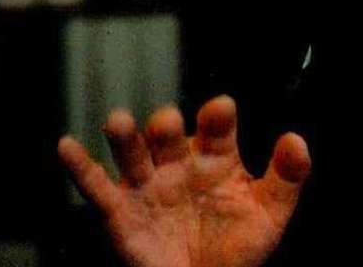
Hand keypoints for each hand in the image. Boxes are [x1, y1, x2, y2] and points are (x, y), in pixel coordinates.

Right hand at [57, 95, 310, 266]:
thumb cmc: (235, 254)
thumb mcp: (268, 217)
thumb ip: (286, 178)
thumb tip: (296, 139)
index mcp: (215, 159)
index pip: (215, 129)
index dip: (216, 117)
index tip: (221, 110)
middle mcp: (177, 164)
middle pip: (167, 133)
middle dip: (167, 125)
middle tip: (168, 126)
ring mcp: (147, 186)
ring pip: (132, 152)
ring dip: (125, 135)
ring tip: (119, 123)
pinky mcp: (120, 212)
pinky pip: (96, 186)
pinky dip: (79, 166)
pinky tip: (66, 146)